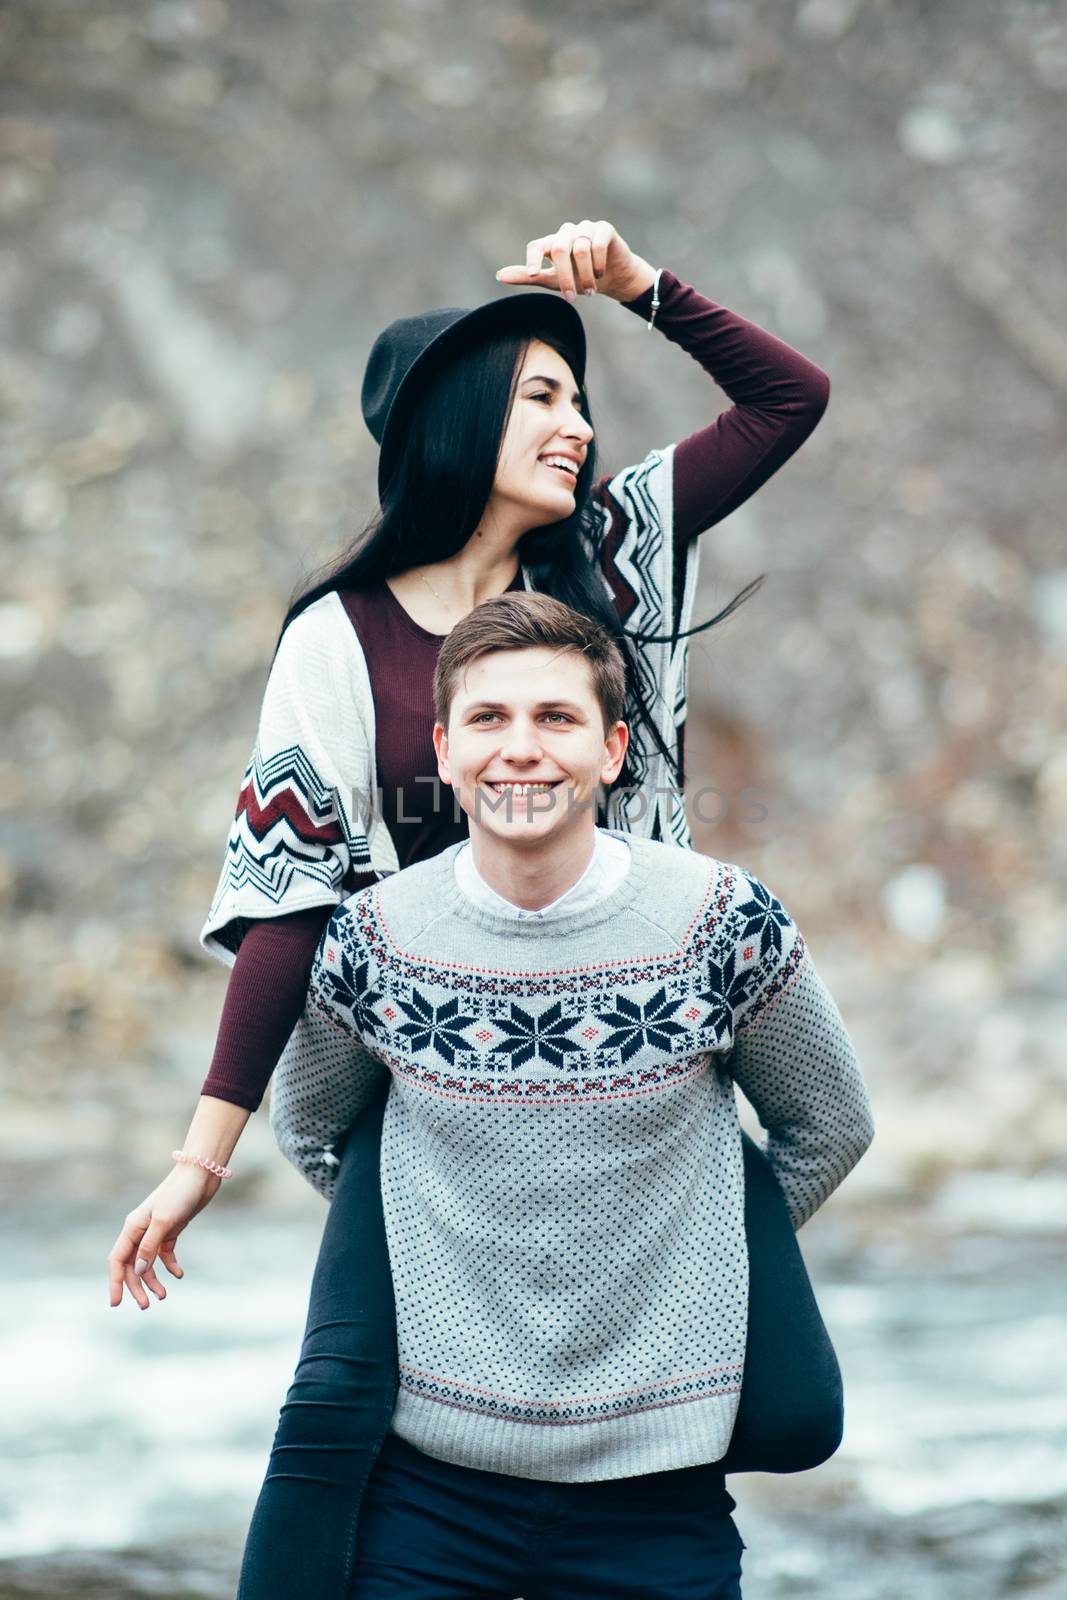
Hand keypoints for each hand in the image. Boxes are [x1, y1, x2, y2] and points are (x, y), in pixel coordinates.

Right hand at [107, 1162, 219, 1309]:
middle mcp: (140, 1231)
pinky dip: (169, 1266)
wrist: (201, 1176)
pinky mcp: (171, 1231)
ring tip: (164, 1296)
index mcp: (132, 1228)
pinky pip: (164, 1254)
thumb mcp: (163, 1222)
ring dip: (153, 1280)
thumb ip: (149, 1247)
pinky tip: (178, 1274)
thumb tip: (138, 1271)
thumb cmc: (179, 1194)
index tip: (116, 1303)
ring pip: (147, 1263)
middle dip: (137, 1287)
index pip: (117, 1261)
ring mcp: (155, 1231)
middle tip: (147, 1306)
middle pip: (132, 1266)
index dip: (115, 1282)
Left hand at [495, 220, 655, 304]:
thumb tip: (498, 275)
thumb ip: (528, 277)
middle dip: (565, 277)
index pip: (536, 245)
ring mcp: (586, 228)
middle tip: (572, 298)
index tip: (534, 275)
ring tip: (590, 291)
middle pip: (560, 249)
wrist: (613, 277)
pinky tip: (600, 275)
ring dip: (585, 275)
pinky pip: (597, 244)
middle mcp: (567, 232)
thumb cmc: (579, 279)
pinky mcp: (604, 229)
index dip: (533, 259)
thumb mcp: (552, 281)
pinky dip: (598, 263)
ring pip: (580, 249)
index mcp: (552, 243)